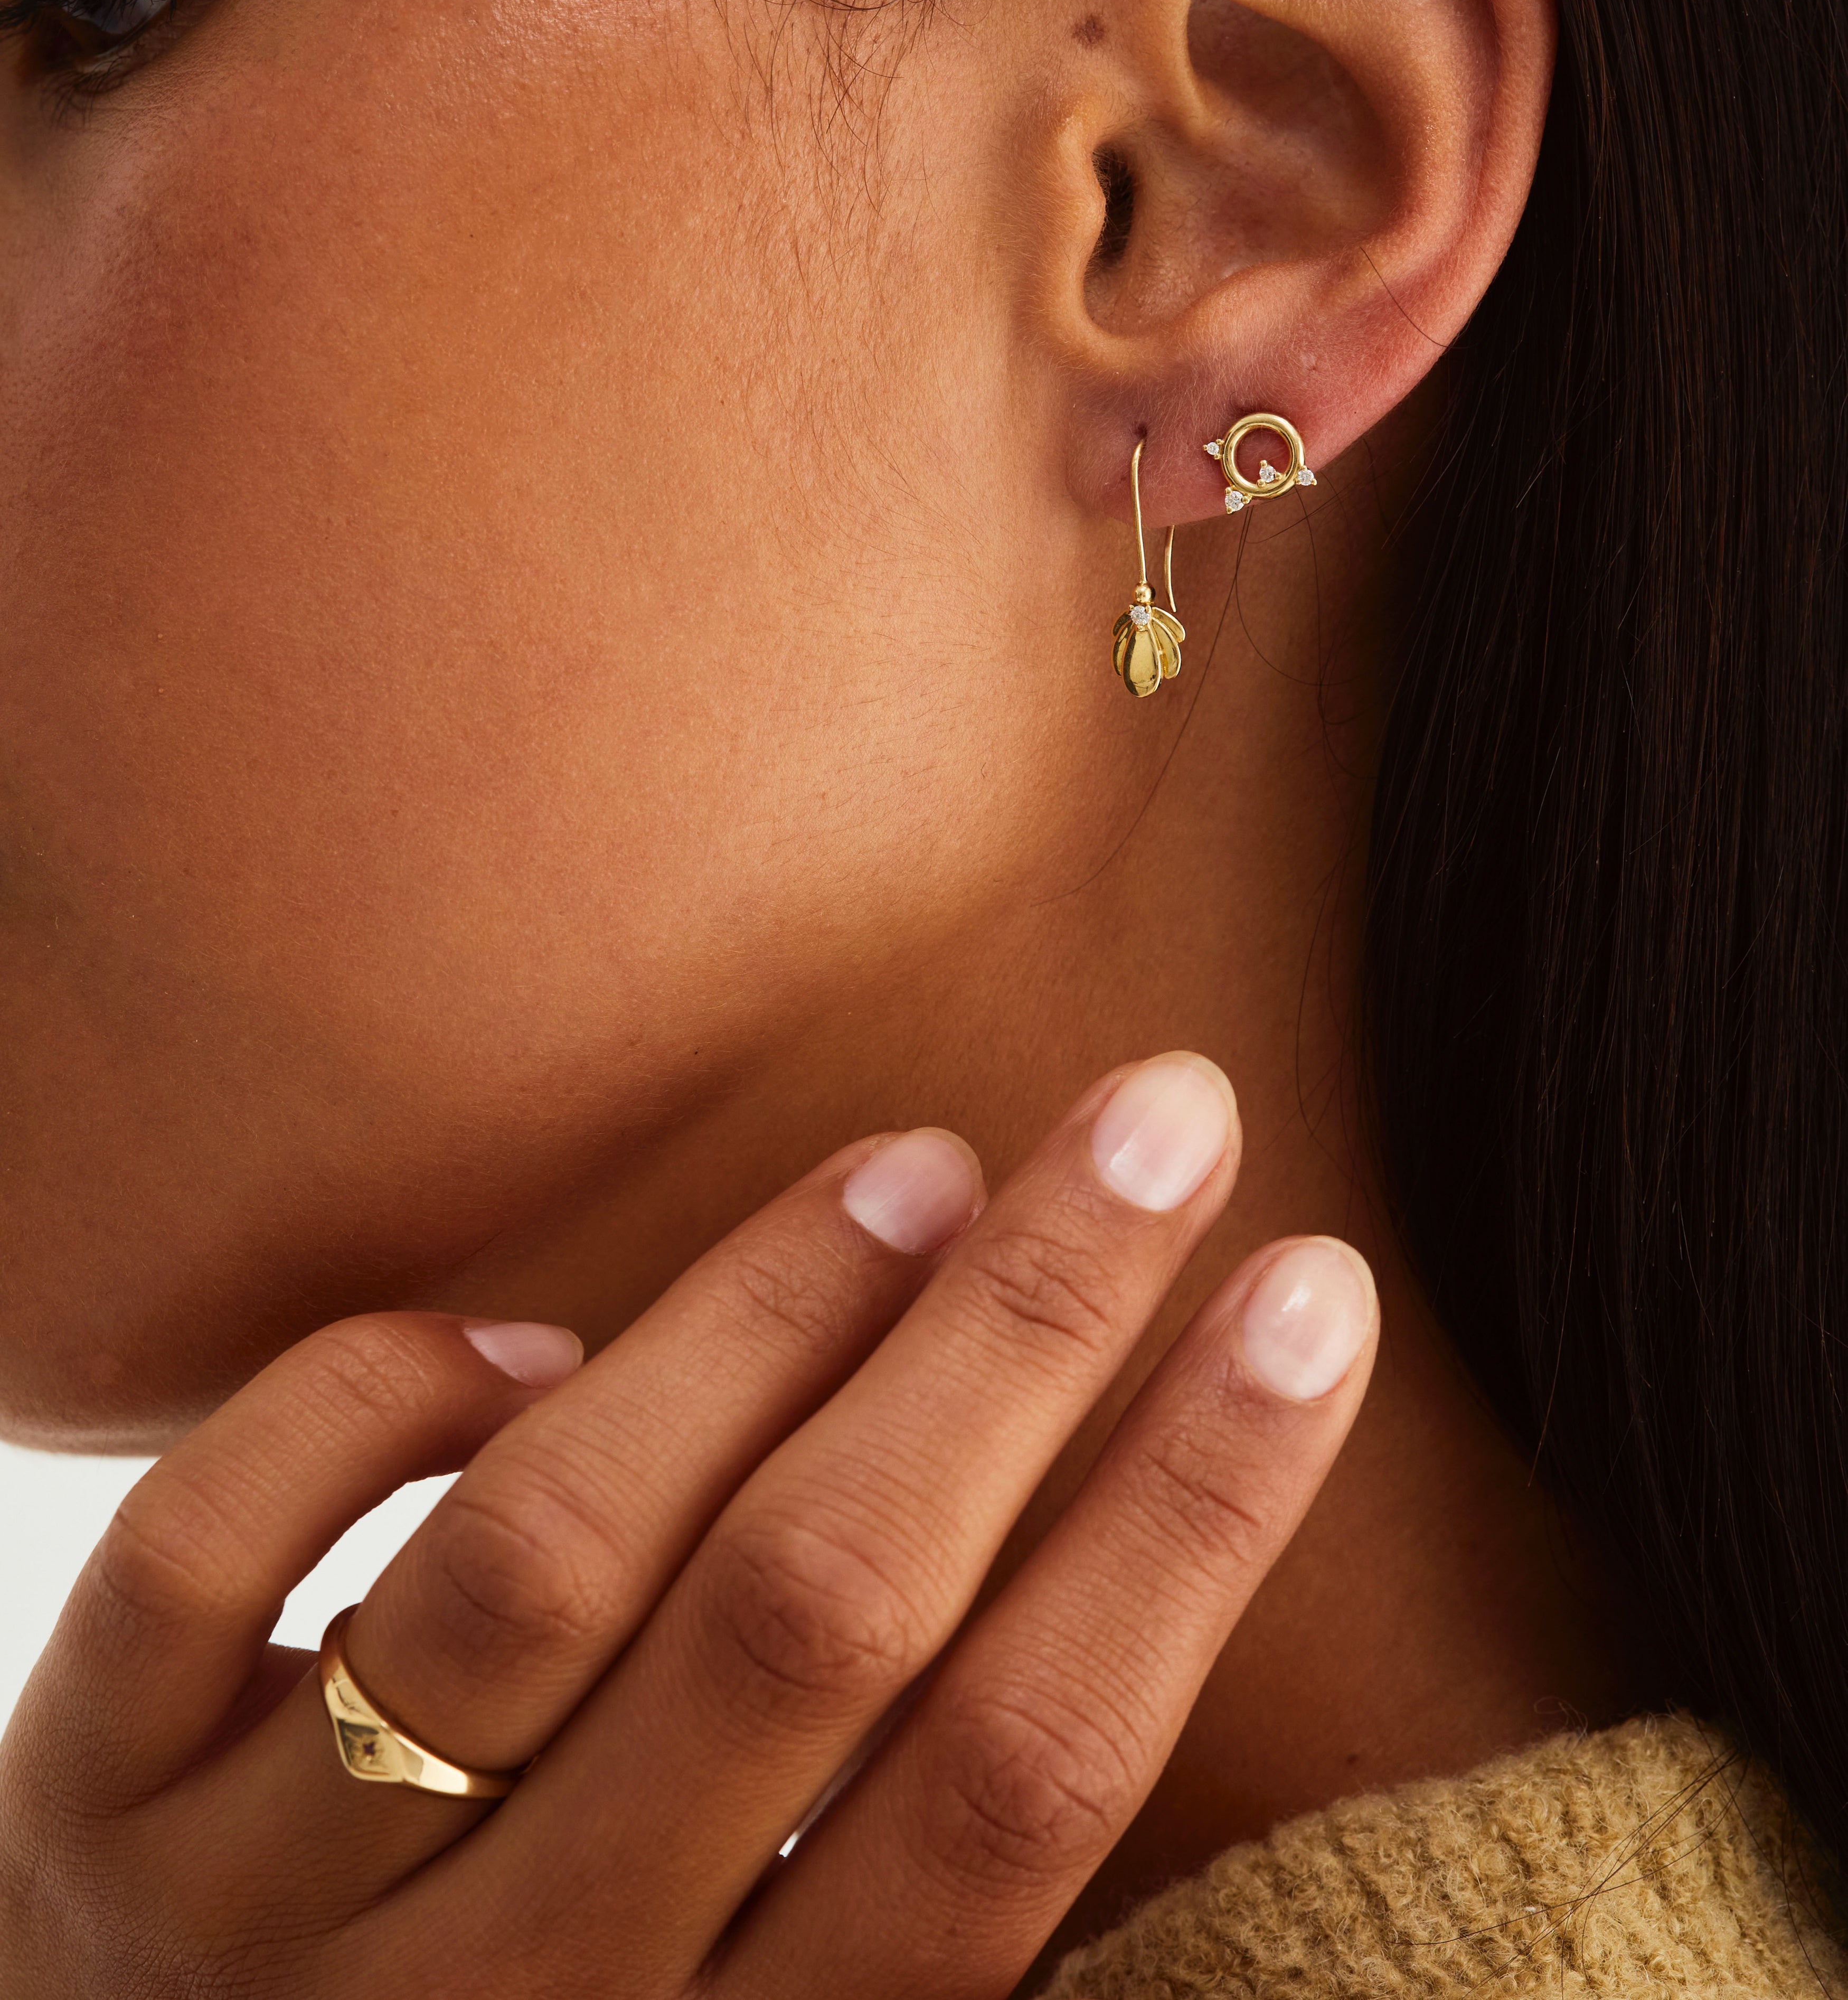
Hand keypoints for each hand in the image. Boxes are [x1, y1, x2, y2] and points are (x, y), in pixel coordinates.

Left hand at [0, 1053, 1375, 1998]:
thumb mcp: (766, 1998)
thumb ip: (900, 1844)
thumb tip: (1139, 1540)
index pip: (1023, 1781)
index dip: (1191, 1518)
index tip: (1311, 1295)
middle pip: (815, 1621)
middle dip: (1024, 1338)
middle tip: (1163, 1120)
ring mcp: (277, 1907)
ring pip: (545, 1561)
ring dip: (754, 1325)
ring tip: (910, 1169)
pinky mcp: (90, 1796)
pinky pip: (216, 1555)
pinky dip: (382, 1397)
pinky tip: (520, 1333)